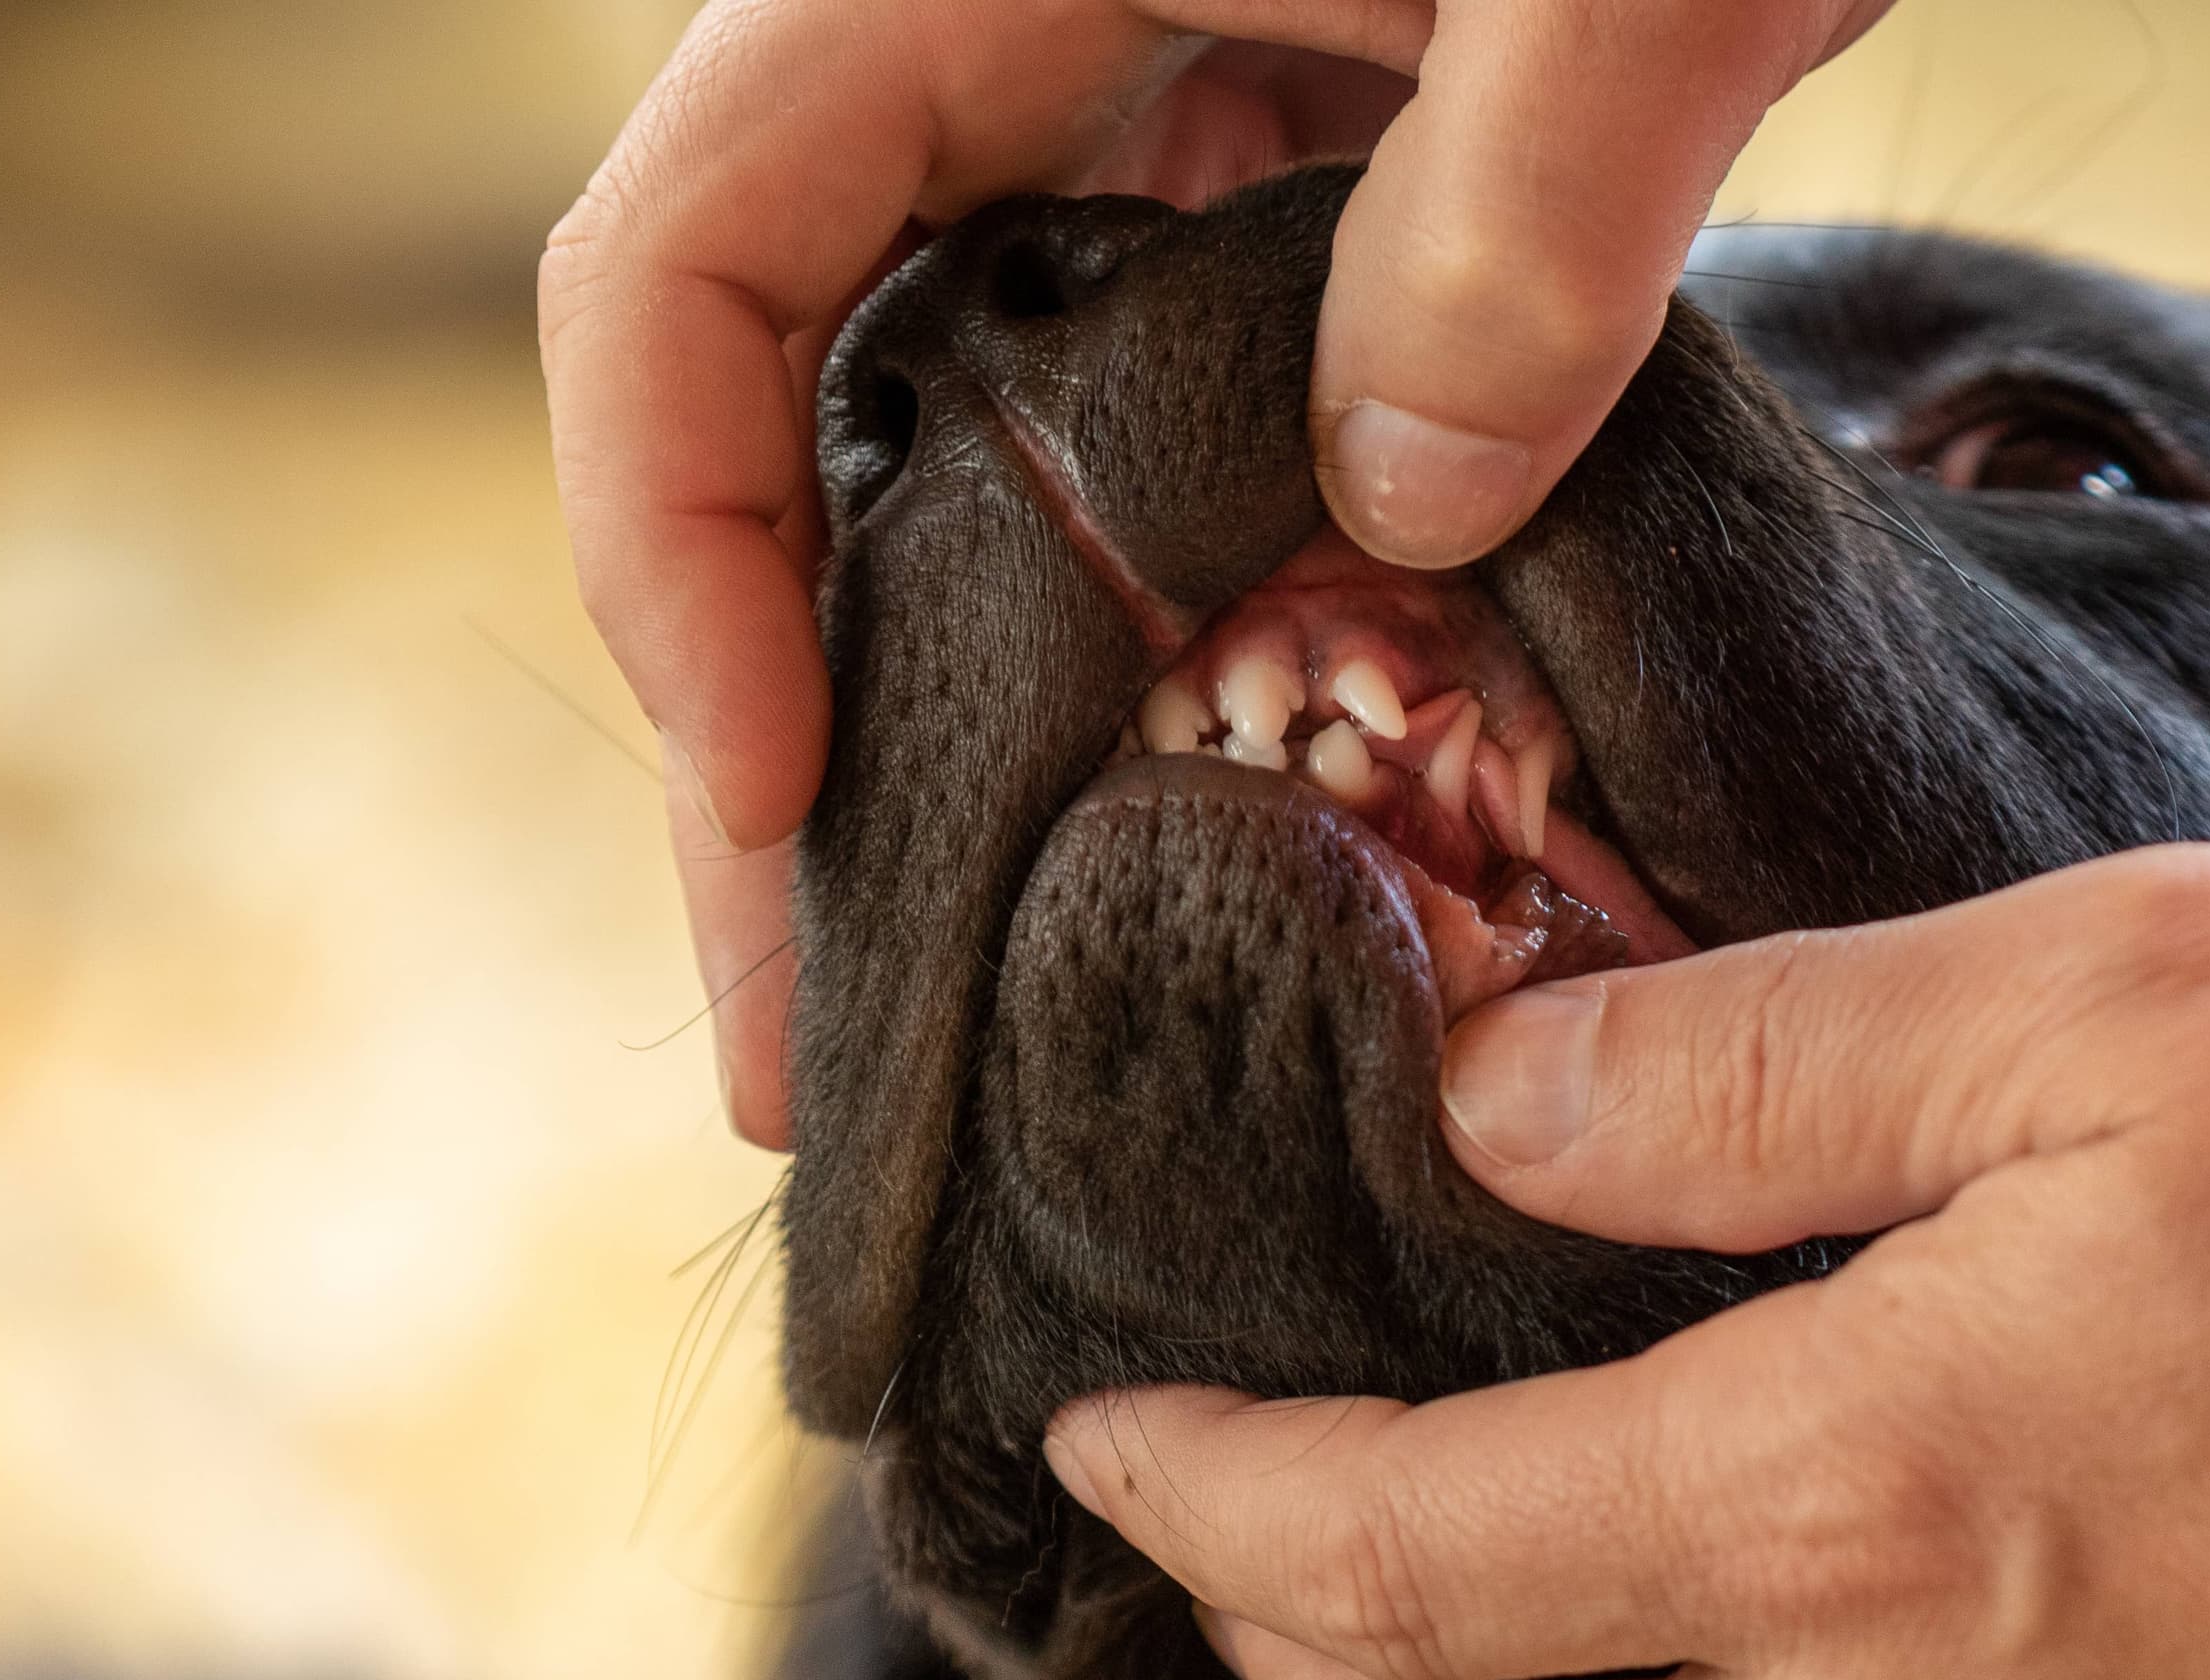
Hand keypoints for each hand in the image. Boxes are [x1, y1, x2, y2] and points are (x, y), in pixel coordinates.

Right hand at [542, 0, 1889, 1145]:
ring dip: (963, 699)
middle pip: (797, 405)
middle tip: (814, 1047)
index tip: (785, 816)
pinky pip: (1155, 405)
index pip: (687, 266)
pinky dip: (1156, 600)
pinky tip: (1205, 789)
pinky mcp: (1307, 154)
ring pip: (972, 432)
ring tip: (971, 988)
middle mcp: (1022, 27)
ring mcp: (1159, 94)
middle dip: (788, 721)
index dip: (679, 555)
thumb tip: (1409, 499)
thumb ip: (1530, 203)